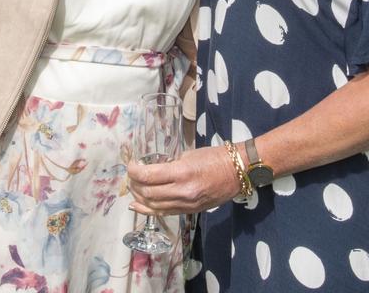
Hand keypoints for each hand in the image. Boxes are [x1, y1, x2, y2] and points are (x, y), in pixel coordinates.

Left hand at [127, 144, 242, 215]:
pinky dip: (148, 209)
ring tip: (134, 188)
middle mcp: (182, 191)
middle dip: (134, 184)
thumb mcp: (189, 154)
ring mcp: (186, 204)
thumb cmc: (215, 157)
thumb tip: (154, 170)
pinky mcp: (189, 211)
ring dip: (139, 197)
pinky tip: (137, 206)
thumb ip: (170, 164)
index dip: (134, 171)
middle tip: (132, 176)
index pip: (148, 176)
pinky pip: (164, 212)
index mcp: (182, 173)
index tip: (131, 165)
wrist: (237, 173)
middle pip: (147, 192)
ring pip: (153, 206)